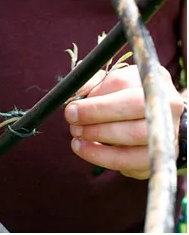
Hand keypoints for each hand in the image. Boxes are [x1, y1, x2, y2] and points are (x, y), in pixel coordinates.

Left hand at [64, 65, 183, 179]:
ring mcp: (167, 131)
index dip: (95, 95)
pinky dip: (100, 156)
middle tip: (72, 121)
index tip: (73, 107)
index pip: (123, 82)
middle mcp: (167, 102)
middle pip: (135, 105)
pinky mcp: (158, 156)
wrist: (152, 127)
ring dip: (97, 135)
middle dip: (97, 113)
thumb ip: (92, 83)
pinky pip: (129, 160)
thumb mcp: (109, 86)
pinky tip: (83, 148)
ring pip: (134, 134)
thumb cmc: (123, 102)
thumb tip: (75, 91)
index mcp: (151, 79)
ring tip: (76, 135)